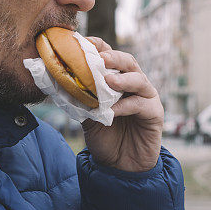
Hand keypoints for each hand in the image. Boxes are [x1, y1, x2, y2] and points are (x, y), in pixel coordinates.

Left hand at [81, 36, 163, 171]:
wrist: (120, 166)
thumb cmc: (105, 137)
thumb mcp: (86, 116)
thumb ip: (77, 99)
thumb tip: (55, 83)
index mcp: (117, 79)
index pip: (109, 55)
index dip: (98, 47)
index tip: (83, 43)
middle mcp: (133, 84)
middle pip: (127, 62)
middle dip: (114, 57)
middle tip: (100, 58)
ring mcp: (146, 97)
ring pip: (139, 79)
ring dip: (123, 79)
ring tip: (108, 81)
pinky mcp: (154, 114)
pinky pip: (141, 105)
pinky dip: (126, 106)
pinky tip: (113, 111)